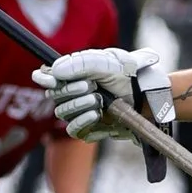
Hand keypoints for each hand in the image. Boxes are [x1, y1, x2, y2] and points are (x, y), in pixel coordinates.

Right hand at [37, 44, 175, 144]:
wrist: (147, 95)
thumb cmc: (128, 74)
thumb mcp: (107, 62)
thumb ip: (80, 64)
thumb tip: (54, 71)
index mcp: (74, 73)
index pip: (48, 76)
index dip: (45, 77)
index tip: (49, 78)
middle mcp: (74, 92)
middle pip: (54, 95)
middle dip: (70, 90)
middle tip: (90, 86)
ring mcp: (80, 112)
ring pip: (62, 112)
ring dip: (78, 105)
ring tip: (98, 99)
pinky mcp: (88, 128)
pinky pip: (73, 130)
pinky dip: (82, 121)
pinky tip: (96, 115)